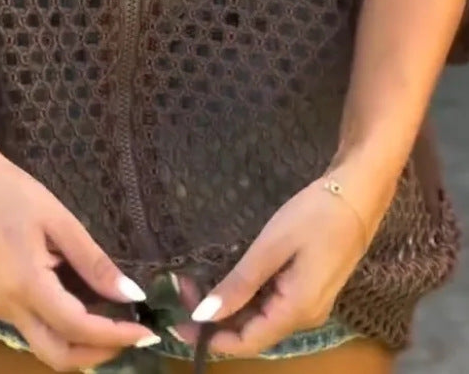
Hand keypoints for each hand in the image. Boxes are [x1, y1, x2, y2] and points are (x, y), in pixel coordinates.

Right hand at [0, 144, 158, 370]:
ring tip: (117, 326)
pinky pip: (37, 330)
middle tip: (133, 337)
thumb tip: (132, 294)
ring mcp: (1, 308)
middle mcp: (10, 307)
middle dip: (98, 355)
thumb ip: (94, 262)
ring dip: (82, 346)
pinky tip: (88, 311)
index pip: (76, 327)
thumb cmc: (15, 193)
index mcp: (26, 284)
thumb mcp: (61, 221)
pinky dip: (66, 332)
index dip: (114, 335)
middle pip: (57, 355)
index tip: (147, 332)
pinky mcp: (0, 302)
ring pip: (46, 347)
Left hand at [172, 170, 392, 358]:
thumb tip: (204, 315)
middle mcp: (305, 317)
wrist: (359, 194)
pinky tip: (228, 278)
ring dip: (229, 305)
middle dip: (216, 317)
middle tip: (182, 289)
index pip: (247, 343)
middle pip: (253, 331)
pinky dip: (247, 295)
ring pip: (262, 317)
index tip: (177, 321)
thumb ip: (239, 284)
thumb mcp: (271, 246)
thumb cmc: (316, 215)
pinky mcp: (311, 287)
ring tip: (195, 281)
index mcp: (296, 311)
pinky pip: (273, 303)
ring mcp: (310, 303)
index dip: (210, 339)